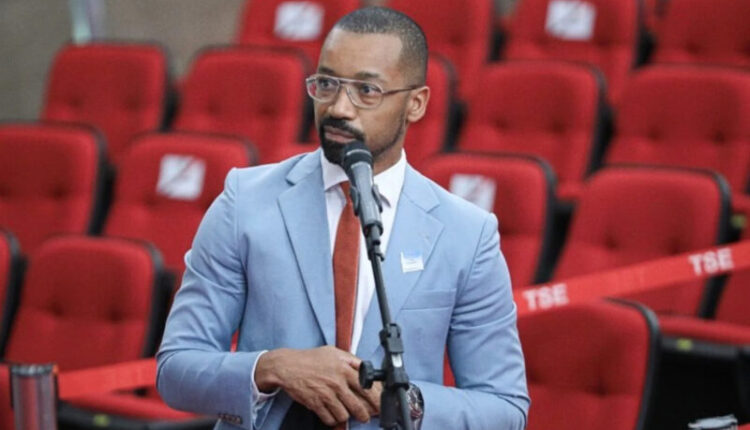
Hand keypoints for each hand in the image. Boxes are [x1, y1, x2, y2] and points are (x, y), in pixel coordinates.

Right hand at [255, 346, 380, 424]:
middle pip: (358, 406)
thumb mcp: (335, 352)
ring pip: (344, 415)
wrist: (287, 366)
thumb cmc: (311, 358)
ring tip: (347, 413)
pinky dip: (333, 420)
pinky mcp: (315, 404)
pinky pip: (330, 419)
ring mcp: (326, 394)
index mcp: (344, 368)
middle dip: (365, 414)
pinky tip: (333, 414)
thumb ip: (352, 360)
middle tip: (366, 416)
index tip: (379, 404)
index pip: (367, 387)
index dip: (376, 399)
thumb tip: (367, 369)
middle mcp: (337, 382)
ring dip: (347, 416)